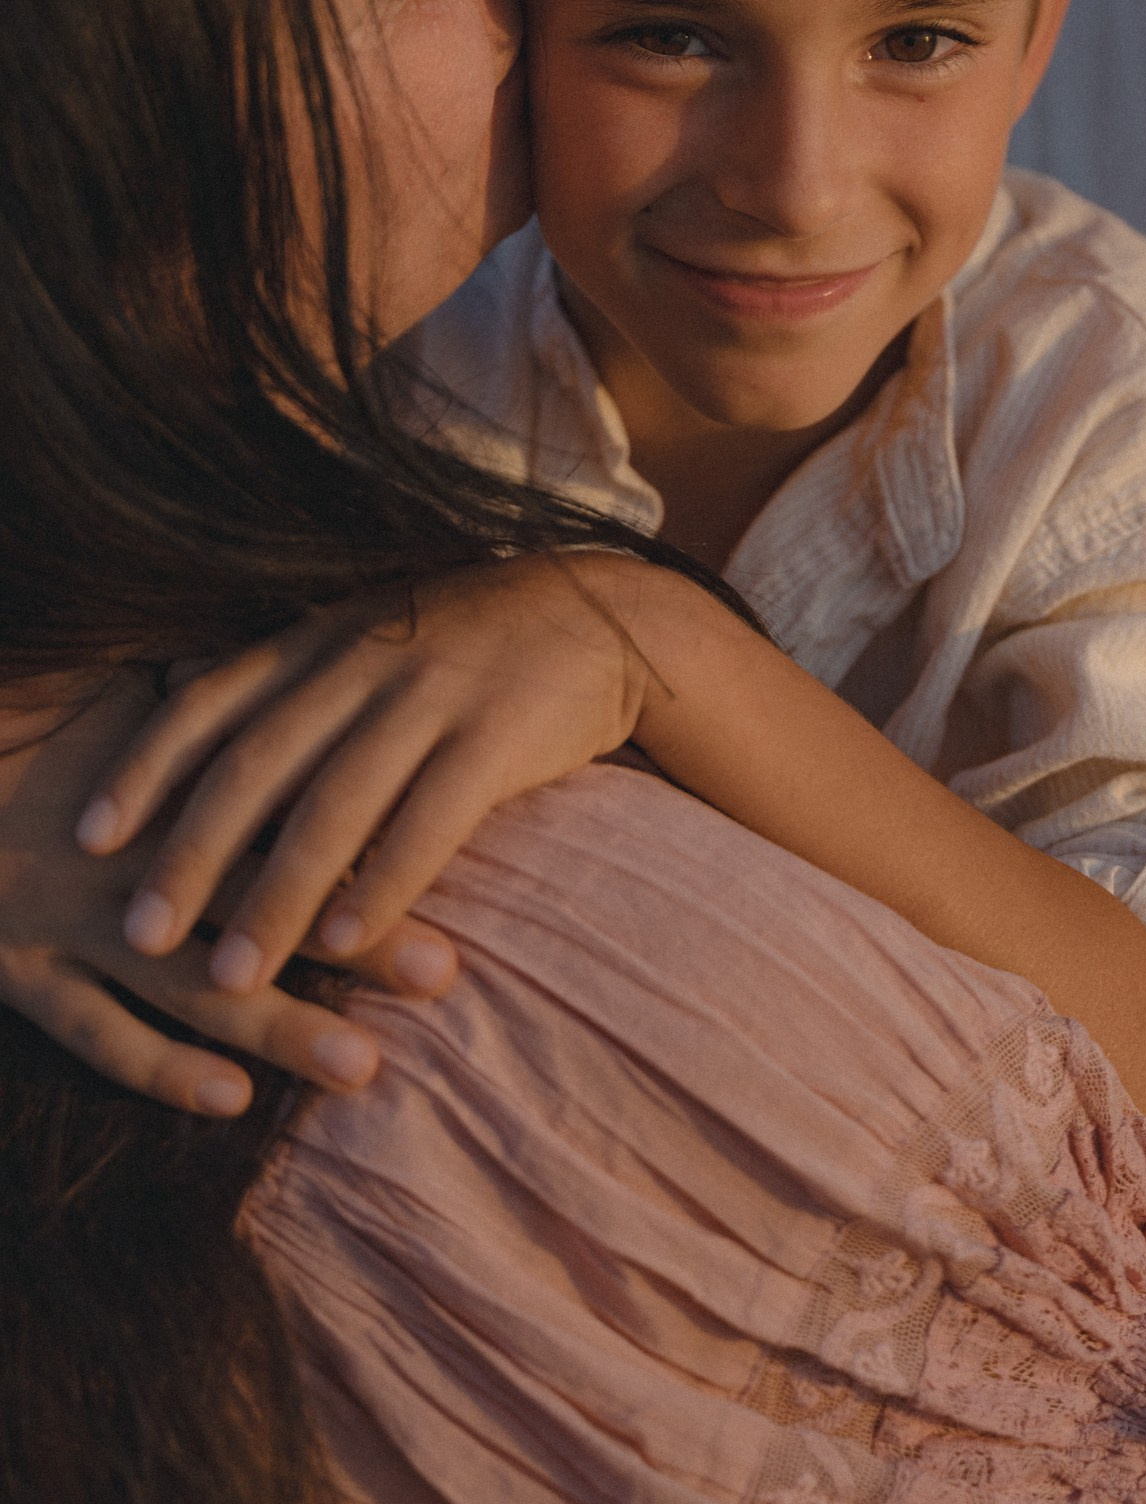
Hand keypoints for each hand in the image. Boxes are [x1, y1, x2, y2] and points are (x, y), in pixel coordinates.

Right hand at [0, 677, 457, 1115]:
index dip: (374, 836)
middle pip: (267, 901)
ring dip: (281, 1026)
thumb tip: (287, 660)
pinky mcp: (12, 970)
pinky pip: (90, 1030)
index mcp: (176, 792)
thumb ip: (202, 695)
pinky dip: (156, 1067)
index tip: (459, 855)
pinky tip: (226, 1100)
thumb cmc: (18, 722)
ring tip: (362, 1066)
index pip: (293, 813)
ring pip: (195, 984)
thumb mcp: (114, 693)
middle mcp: (139, 859)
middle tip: (446, 974)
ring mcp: (72, 920)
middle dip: (357, 941)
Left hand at [78, 554, 650, 998]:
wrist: (608, 616)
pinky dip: (382, 884)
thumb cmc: (471, 637)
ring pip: (333, 806)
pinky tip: (346, 941)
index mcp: (323, 637)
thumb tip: (167, 684)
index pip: (208, 703)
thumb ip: (279, 664)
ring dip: (275, 898)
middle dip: (191, 858)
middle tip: (141, 936)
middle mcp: (365, 660)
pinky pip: (428, 819)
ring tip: (232, 975)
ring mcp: (432, 695)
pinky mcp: (497, 735)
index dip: (143, 770)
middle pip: (257, 766)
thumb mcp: (367, 626)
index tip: (89, 838)